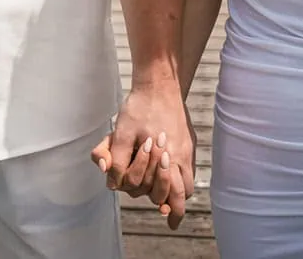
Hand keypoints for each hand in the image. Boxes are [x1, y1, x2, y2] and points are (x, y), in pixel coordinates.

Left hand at [89, 84, 193, 228]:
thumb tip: (113, 181)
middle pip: (184, 191)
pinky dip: (183, 175)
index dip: (169, 208)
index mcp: (167, 156)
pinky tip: (174, 174)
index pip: (169, 192)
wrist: (159, 82)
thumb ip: (117, 159)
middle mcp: (181, 155)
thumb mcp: (121, 132)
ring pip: (189, 179)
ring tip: (173, 201)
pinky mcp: (189, 138)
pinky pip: (190, 165)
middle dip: (177, 205)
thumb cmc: (139, 107)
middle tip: (171, 216)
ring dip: (181, 191)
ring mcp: (187, 147)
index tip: (168, 219)